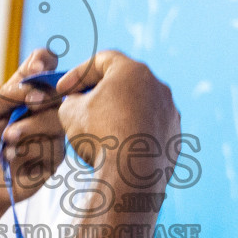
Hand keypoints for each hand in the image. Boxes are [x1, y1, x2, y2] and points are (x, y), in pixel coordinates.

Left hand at [0, 48, 66, 212]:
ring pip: (57, 120)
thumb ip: (5, 96)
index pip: (42, 66)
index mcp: (20, 93)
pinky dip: (29, 151)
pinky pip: (53, 147)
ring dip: (30, 128)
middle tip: (28, 105)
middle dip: (42, 98)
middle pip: (57, 92)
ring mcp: (48, 133)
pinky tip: (12, 157)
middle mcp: (38, 110)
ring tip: (7, 140)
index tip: (38, 68)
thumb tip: (36, 87)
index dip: (45, 62)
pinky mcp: (52, 157)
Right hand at [56, 51, 179, 188]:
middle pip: (123, 82)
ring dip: (119, 114)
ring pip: (138, 106)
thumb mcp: (70, 112)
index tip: (63, 90)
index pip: (102, 61)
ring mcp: (170, 111)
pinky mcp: (174, 135)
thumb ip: (73, 99)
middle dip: (100, 92)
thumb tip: (78, 102)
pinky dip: (135, 133)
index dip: (79, 73)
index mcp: (133, 71)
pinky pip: (150, 127)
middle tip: (81, 106)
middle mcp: (157, 86)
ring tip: (100, 132)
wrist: (132, 176)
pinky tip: (119, 148)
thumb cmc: (100, 137)